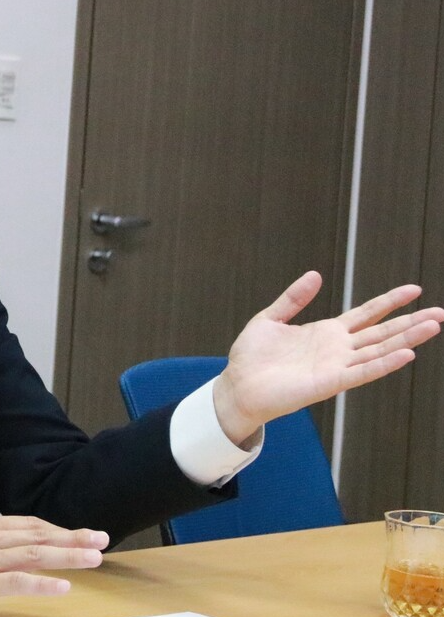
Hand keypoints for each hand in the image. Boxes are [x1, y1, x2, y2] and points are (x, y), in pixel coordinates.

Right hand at [0, 515, 107, 616]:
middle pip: (39, 534)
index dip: (58, 529)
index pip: (30, 524)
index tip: (80, 533)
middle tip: (100, 539)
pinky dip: (42, 584)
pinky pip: (18, 582)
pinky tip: (63, 587)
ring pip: (35, 554)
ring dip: (67, 556)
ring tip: (93, 557)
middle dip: (73, 537)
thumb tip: (16, 544)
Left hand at [214, 271, 443, 444]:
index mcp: (325, 332)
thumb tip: (315, 275)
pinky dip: (384, 364)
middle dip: (411, 322)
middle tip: (441, 313)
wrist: (237, 386)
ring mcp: (336, 366)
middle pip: (382, 332)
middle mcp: (337, 349)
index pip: (366, 314)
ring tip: (433, 326)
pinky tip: (406, 354)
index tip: (414, 289)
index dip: (389, 302)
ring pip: (379, 350)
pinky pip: (362, 372)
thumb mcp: (270, 319)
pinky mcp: (329, 383)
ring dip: (407, 340)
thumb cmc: (252, 358)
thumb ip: (293, 299)